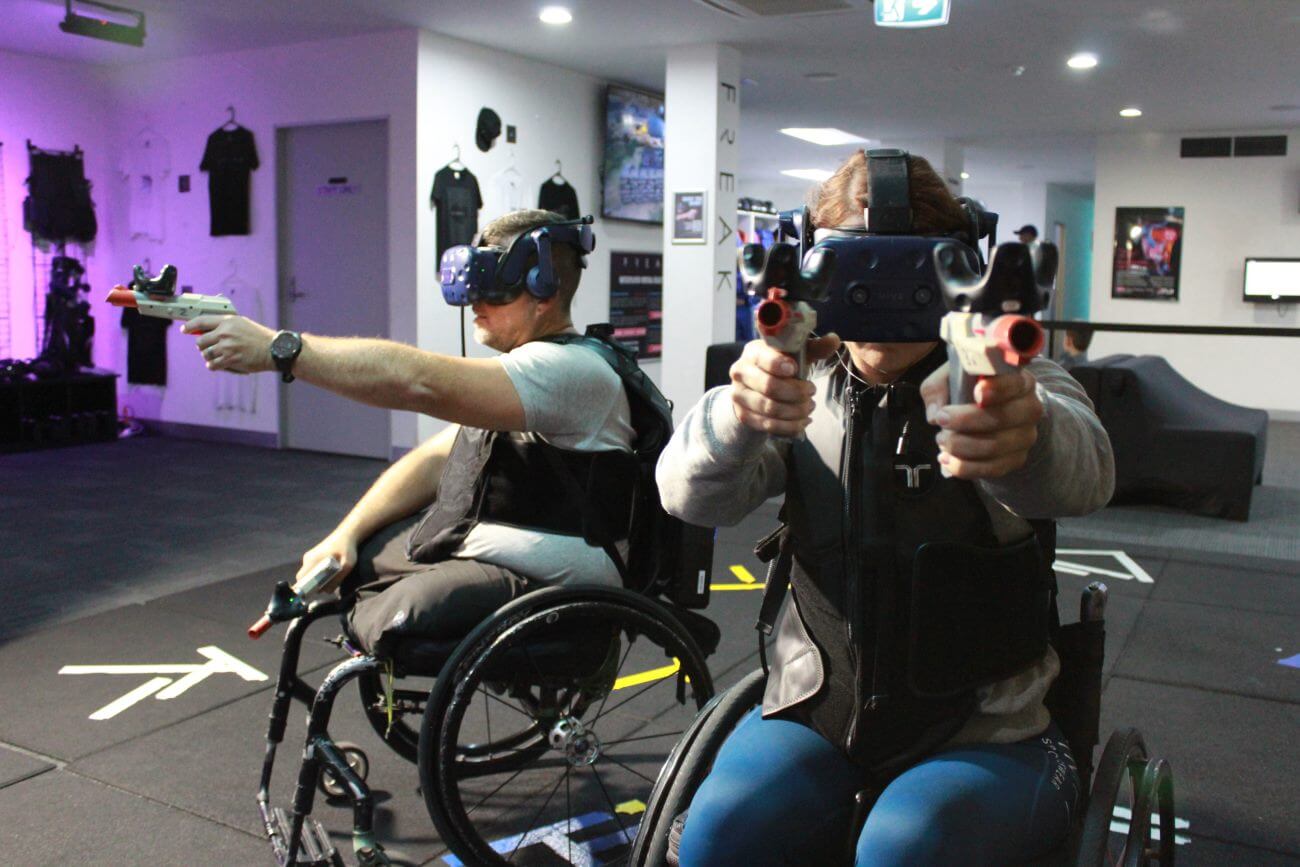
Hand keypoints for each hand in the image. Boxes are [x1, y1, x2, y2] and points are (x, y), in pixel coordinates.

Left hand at [181, 315, 275, 373]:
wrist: (273, 349)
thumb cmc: (260, 337)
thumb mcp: (243, 323)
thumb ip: (226, 325)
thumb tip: (209, 330)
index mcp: (228, 321)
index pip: (202, 321)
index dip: (190, 326)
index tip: (185, 330)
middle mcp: (225, 333)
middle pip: (200, 340)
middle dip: (201, 345)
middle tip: (206, 347)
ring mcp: (226, 347)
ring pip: (205, 354)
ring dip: (208, 356)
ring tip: (215, 357)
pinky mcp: (230, 359)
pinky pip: (213, 364)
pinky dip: (213, 365)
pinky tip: (218, 364)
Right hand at [297, 531, 357, 594]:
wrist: (347, 534)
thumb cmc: (347, 549)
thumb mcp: (347, 565)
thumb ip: (337, 579)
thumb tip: (326, 591)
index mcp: (312, 560)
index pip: (301, 579)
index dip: (305, 588)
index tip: (315, 592)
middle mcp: (308, 559)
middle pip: (304, 578)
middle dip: (313, 585)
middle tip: (326, 585)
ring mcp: (310, 557)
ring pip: (309, 574)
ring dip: (317, 579)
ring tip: (331, 576)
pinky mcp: (313, 557)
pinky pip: (312, 570)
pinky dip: (319, 574)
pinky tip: (330, 571)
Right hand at [730, 334, 840, 435]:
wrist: (755, 389)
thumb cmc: (780, 368)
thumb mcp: (795, 355)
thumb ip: (814, 347)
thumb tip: (834, 340)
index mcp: (753, 352)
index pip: (764, 358)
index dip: (780, 364)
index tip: (795, 369)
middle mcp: (740, 371)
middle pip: (769, 386)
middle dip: (797, 392)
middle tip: (811, 392)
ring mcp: (738, 395)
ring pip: (770, 409)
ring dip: (796, 411)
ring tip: (809, 407)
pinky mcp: (743, 416)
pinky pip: (768, 425)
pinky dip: (790, 426)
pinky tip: (801, 421)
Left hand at [918, 363, 1042, 479]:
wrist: (987, 415)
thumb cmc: (967, 391)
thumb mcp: (949, 379)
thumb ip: (938, 388)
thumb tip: (935, 414)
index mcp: (1019, 382)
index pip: (1014, 384)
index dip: (998, 389)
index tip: (977, 392)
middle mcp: (1029, 409)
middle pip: (1002, 418)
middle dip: (966, 421)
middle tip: (941, 419)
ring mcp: (1025, 437)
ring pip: (994, 447)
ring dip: (960, 446)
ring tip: (941, 439)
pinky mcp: (1016, 459)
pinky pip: (992, 469)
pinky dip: (964, 467)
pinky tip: (946, 459)